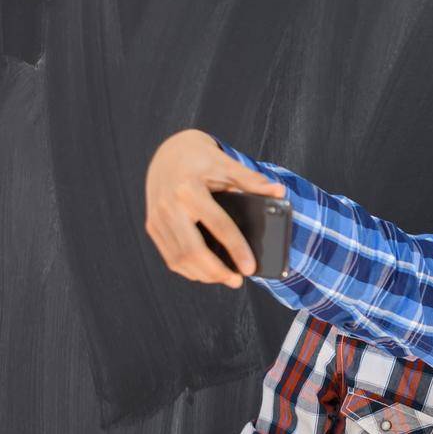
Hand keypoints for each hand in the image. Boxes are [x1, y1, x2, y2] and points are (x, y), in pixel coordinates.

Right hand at [143, 128, 284, 287]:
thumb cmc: (201, 160)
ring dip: (204, 275)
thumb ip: (253, 181)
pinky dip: (188, 270)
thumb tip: (280, 192)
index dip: (236, 249)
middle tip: (238, 280)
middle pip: (193, 250)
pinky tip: (206, 272)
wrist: (168, 153)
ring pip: (179, 259)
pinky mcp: (152, 226)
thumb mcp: (227, 165)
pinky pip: (169, 257)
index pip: (218, 225)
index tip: (250, 268)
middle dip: (216, 272)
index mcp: (189, 189)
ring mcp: (157, 218)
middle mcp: (169, 206)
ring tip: (226, 278)